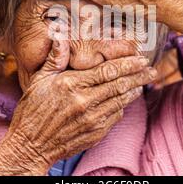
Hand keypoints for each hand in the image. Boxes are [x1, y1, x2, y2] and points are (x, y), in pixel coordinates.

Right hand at [0, 39, 156, 175]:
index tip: (140, 58)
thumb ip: (54, 59)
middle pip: (120, 84)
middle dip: (139, 75)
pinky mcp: (95, 133)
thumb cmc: (32, 110)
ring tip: (144, 82)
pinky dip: (123, 106)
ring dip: (135, 90)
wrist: (31, 145)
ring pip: (121, 100)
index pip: (107, 70)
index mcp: (71, 84)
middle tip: (151, 69)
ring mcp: (92, 119)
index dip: (127, 63)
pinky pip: (115, 117)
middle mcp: (85, 101)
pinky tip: (126, 100)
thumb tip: (61, 37)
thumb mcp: (39, 80)